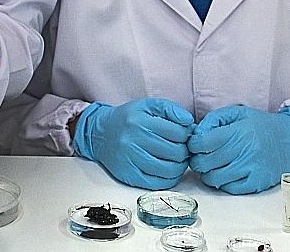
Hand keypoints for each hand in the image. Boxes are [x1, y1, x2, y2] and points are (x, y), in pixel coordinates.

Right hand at [71, 97, 193, 188]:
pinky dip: (169, 179)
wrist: (100, 134)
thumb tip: (189, 122)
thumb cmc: (128, 119)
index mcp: (140, 120)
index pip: (178, 133)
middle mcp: (134, 140)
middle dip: (185, 152)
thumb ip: (170, 109)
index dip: (187, 135)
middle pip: (175, 152)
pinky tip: (169, 171)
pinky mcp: (129, 175)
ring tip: (178, 160)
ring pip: (169, 170)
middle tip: (183, 149)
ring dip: (180, 167)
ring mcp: (130, 160)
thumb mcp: (148, 106)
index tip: (185, 136)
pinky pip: (157, 183)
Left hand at [186, 104, 289, 193]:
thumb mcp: (238, 113)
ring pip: (214, 179)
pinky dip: (222, 183)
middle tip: (200, 156)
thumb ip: (214, 120)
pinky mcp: (257, 183)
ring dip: (207, 173)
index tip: (194, 144)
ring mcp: (251, 169)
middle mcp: (245, 151)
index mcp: (238, 132)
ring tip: (211, 165)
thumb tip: (196, 133)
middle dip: (197, 160)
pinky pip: (229, 188)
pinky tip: (224, 173)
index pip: (203, 143)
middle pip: (205, 163)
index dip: (193, 145)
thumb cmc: (262, 126)